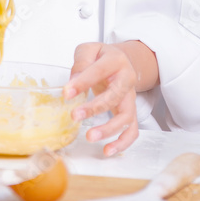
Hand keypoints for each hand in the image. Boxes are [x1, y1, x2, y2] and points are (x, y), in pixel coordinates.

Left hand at [64, 42, 138, 156]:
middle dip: (94, 108)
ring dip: (109, 129)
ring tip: (90, 137)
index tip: (66, 93)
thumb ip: (81, 62)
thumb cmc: (102, 56)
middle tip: (74, 116)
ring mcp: (131, 98)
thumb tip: (73, 83)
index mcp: (116, 60)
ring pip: (126, 117)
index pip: (99, 71)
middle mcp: (127, 79)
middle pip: (115, 96)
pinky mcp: (131, 112)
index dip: (82, 82)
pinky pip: (132, 130)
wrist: (122, 60)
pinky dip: (123, 143)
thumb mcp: (89, 50)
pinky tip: (107, 151)